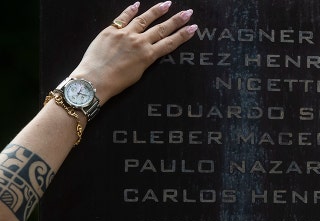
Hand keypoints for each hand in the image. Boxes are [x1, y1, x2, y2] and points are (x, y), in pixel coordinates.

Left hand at [69, 1, 196, 104]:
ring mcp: (125, 34)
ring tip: (167, 4)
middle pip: (161, 29)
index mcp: (148, 56)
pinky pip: (122, 18)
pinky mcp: (110, 31)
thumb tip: (148, 50)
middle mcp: (139, 42)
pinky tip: (137, 4)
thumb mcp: (138, 74)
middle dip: (176, 20)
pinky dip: (130, 10)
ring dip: (157, 11)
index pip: (170, 43)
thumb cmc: (116, 82)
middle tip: (187, 12)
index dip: (183, 35)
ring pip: (144, 19)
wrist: (94, 80)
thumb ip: (145, 59)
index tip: (193, 28)